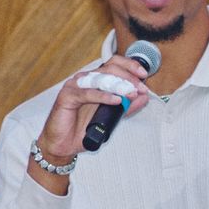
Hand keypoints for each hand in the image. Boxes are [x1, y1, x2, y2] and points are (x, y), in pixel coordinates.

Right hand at [35, 55, 154, 160]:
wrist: (64, 144)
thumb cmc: (82, 129)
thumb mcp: (111, 118)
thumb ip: (127, 107)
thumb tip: (144, 97)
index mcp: (96, 80)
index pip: (114, 64)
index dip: (130, 66)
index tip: (144, 75)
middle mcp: (86, 79)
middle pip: (110, 68)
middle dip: (128, 77)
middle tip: (139, 88)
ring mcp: (75, 86)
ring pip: (100, 78)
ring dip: (118, 85)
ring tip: (130, 93)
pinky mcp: (67, 96)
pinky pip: (87, 93)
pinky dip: (103, 96)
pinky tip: (115, 100)